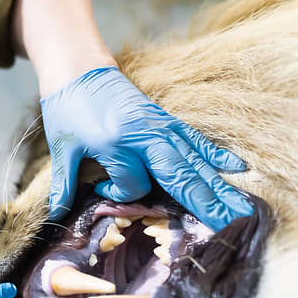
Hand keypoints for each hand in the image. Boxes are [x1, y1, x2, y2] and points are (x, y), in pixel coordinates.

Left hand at [41, 66, 251, 229]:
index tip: (99, 186)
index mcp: (115, 142)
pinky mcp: (167, 121)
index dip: (118, 192)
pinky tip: (238, 169)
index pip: (132, 183)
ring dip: (218, 187)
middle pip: (180, 175)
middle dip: (205, 203)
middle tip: (230, 227)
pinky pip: (196, 141)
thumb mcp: (61, 147)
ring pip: (194, 162)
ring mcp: (160, 126)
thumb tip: (55, 215)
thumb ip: (63, 183)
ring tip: (241, 210)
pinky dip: (216, 155)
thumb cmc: (67, 108)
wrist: (78, 70)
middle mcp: (145, 135)